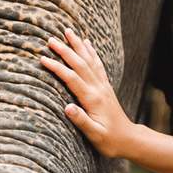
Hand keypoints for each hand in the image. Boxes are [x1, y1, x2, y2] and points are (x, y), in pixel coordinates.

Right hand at [39, 29, 134, 157]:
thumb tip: (67, 107)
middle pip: (80, 64)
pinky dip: (91, 52)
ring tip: (68, 31)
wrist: (129, 139)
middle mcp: (98, 89)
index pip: (72, 78)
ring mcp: (103, 86)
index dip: (57, 67)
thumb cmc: (110, 140)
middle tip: (51, 39)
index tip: (43, 58)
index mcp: (93, 99)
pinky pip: (97, 65)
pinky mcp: (106, 87)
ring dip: (78, 45)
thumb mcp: (94, 135)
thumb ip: (81, 121)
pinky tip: (87, 43)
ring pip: (89, 60)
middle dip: (65, 50)